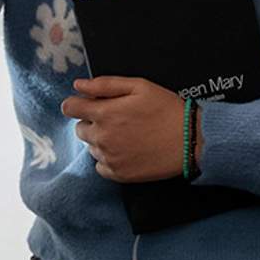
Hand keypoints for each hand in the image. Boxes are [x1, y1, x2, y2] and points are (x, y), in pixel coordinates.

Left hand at [61, 76, 188, 181]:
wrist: (190, 140)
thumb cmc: (166, 110)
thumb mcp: (139, 86)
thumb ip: (105, 85)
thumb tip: (78, 86)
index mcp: (104, 113)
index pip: (69, 108)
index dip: (76, 104)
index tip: (86, 105)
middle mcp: (102, 137)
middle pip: (80, 129)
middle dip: (92, 122)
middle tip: (117, 119)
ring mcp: (109, 158)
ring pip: (91, 147)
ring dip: (102, 140)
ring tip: (127, 135)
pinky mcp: (119, 174)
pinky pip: (100, 166)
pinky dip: (109, 159)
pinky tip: (127, 151)